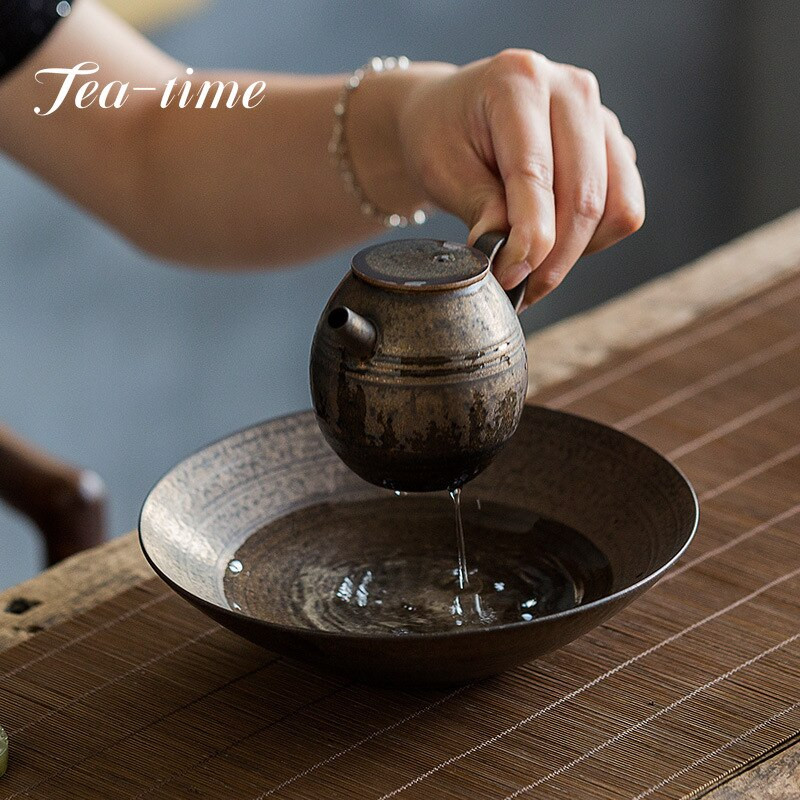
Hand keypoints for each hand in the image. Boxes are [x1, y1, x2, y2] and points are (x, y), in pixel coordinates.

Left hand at [390, 51, 644, 309]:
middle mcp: (571, 89)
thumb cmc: (441, 138)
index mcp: (519, 81)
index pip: (537, 175)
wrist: (452, 118)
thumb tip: (514, 258)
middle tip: (517, 288)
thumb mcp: (443, 171)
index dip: (529, 239)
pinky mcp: (614, 145)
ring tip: (533, 268)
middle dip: (552, 258)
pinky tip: (553, 243)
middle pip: (585, 197)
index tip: (509, 279)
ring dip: (576, 253)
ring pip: (616, 207)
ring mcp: (600, 116)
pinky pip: (624, 208)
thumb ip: (481, 209)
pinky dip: (593, 241)